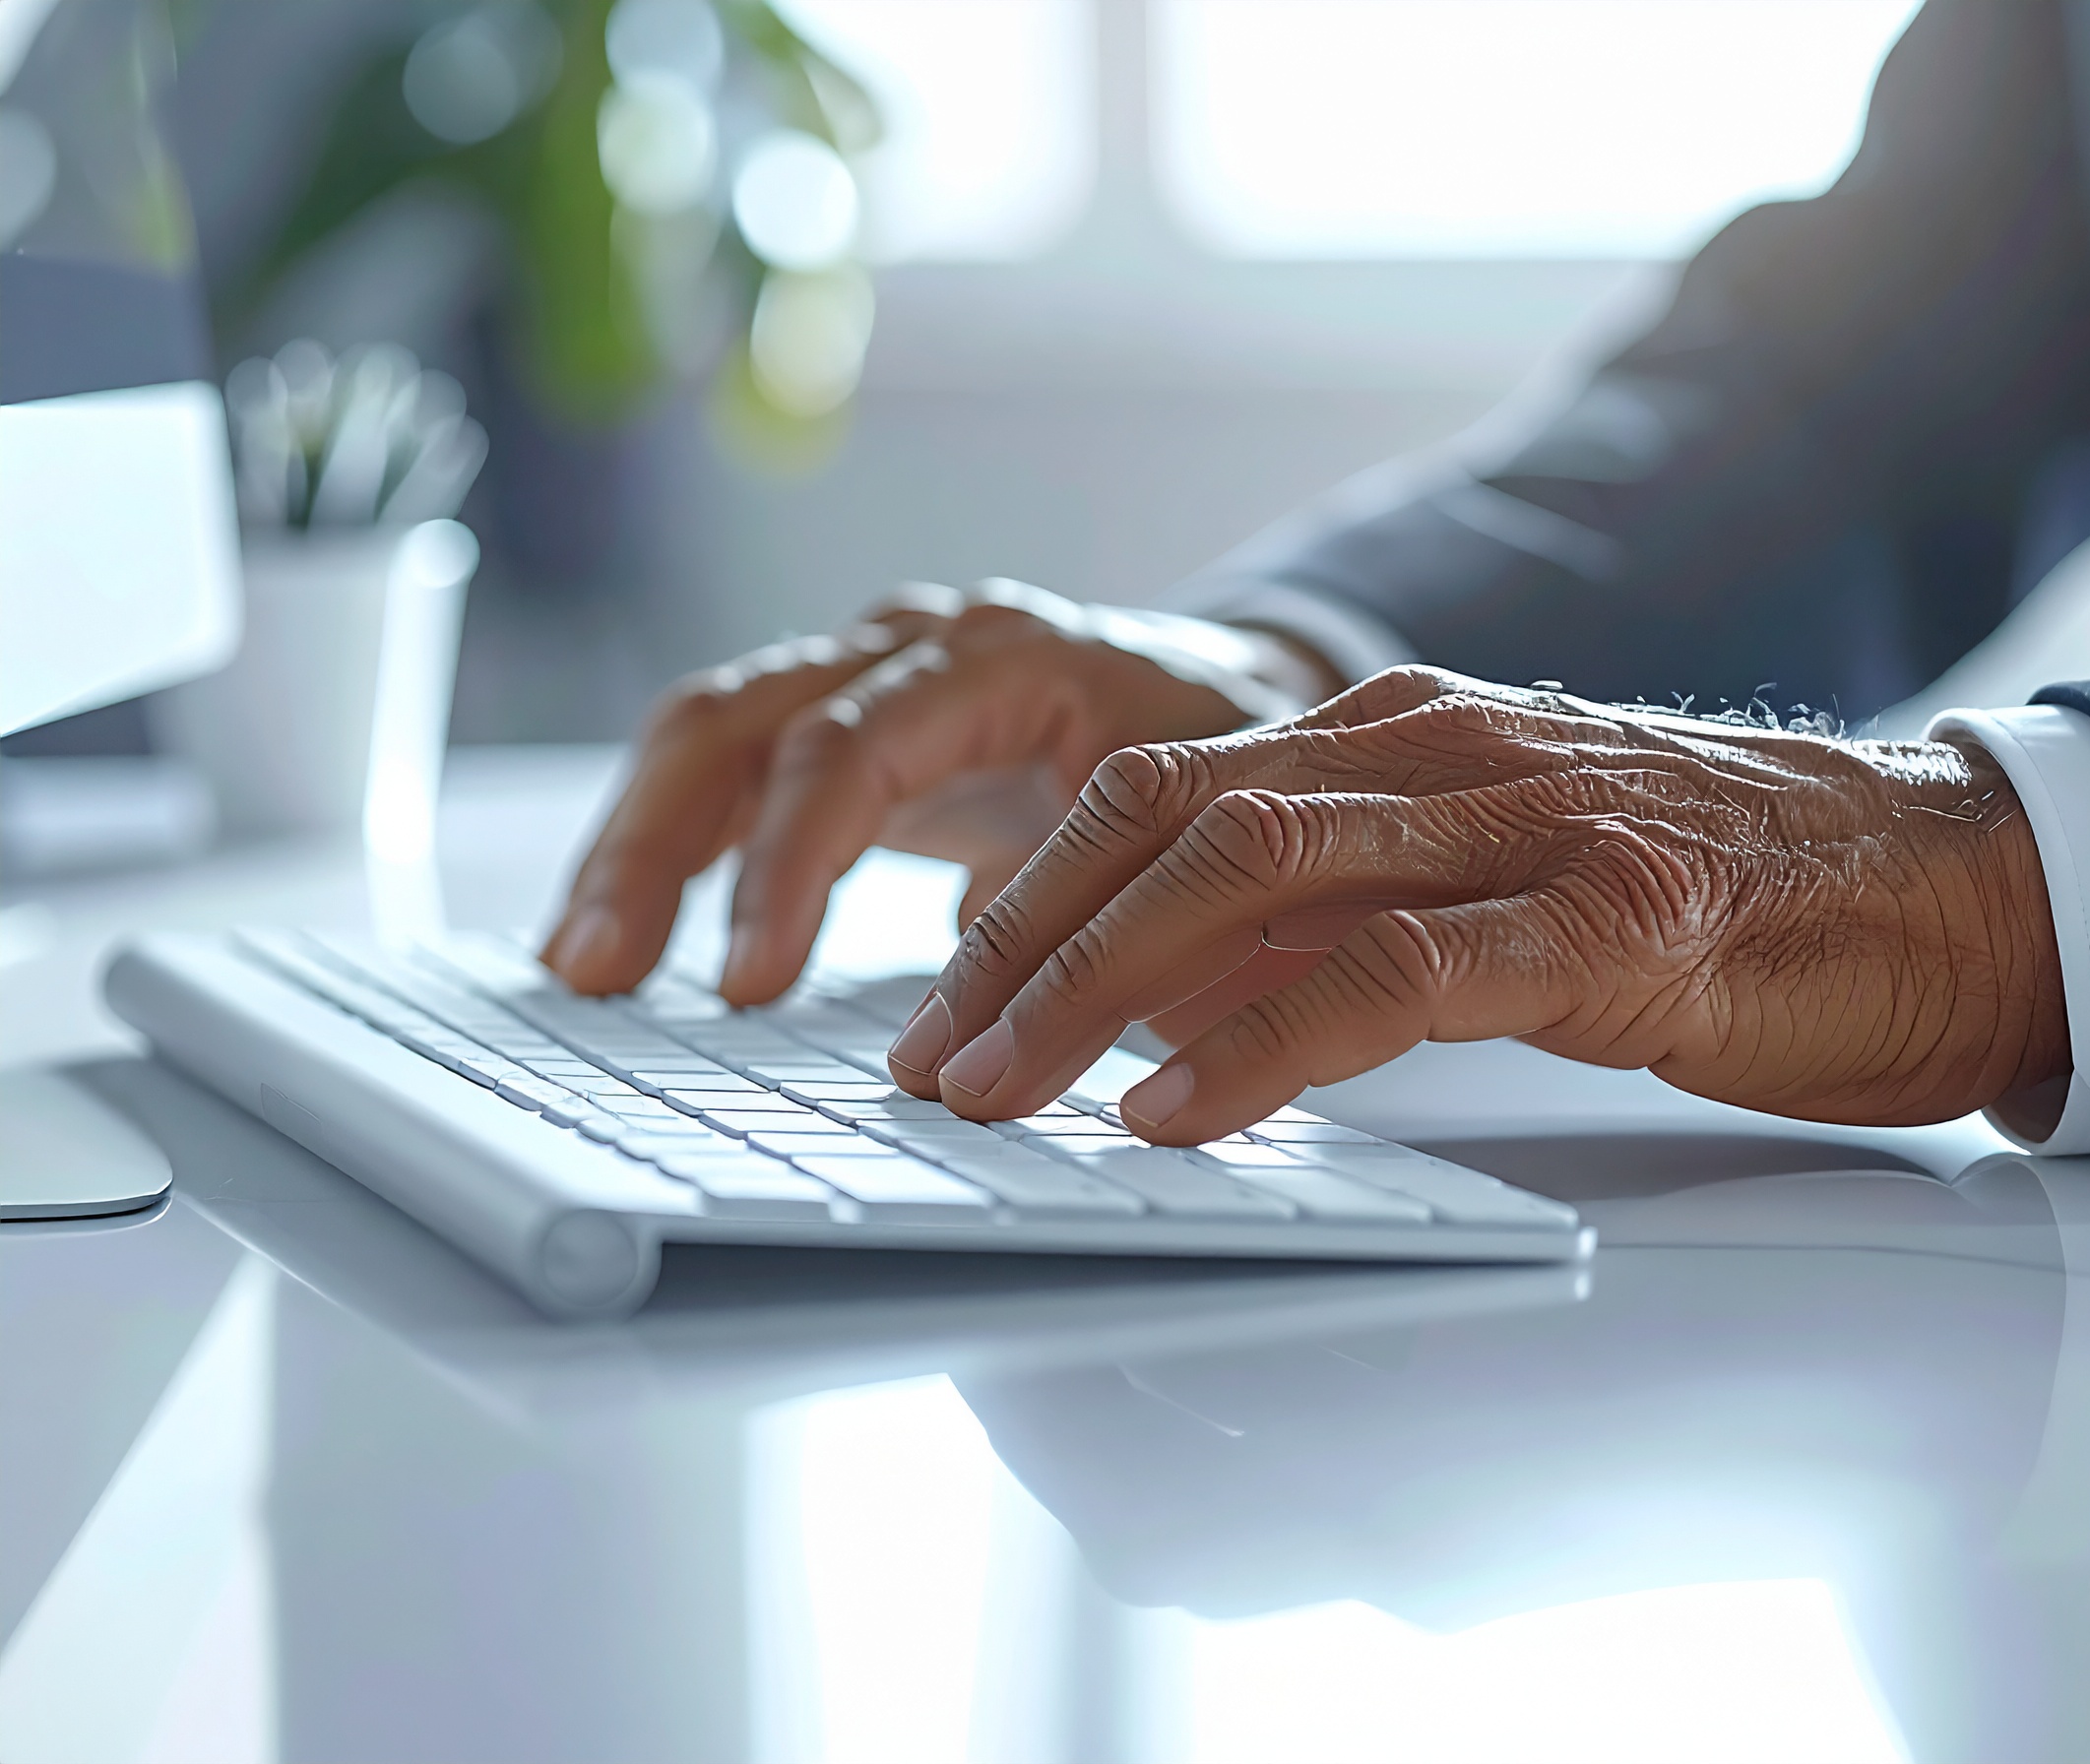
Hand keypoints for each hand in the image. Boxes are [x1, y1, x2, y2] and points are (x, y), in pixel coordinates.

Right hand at [541, 580, 1337, 1001]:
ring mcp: (873, 674)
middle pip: (743, 716)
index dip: (790, 863)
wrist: (1241, 699)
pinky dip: (668, 848)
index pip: (854, 743)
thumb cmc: (1231, 768)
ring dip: (636, 847)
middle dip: (658, 847)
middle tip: (602, 973)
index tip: (748, 983)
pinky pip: (728, 766)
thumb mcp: (1202, 835)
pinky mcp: (848, 723)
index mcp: (1009, 659)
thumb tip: (1036, 1038)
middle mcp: (919, 647)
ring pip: (711, 732)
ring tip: (580, 966)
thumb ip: (1122, 918)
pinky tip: (620, 934)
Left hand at [885, 667, 2071, 1139]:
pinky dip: (1264, 1038)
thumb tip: (1166, 1002)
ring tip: (1003, 1092)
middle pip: (1168, 817)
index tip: (943, 1005)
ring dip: (1097, 987)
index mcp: (1395, 732)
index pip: (1155, 790)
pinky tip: (1173, 1108)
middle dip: (1024, 943)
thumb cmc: (1704, 904)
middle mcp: (1436, 749)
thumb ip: (1332, 924)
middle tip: (931, 1061)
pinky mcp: (1606, 913)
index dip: (1029, 897)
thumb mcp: (1478, 892)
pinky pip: (1393, 969)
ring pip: (1253, 870)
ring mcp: (1521, 819)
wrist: (1938, 887)